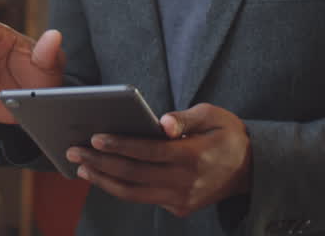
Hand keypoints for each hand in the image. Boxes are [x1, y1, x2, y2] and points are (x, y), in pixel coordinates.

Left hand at [65, 103, 250, 217]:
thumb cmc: (227, 134)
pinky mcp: (179, 208)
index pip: (148, 152)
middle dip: (99, 163)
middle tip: (73, 151)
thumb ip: (185, 117)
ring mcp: (181, 199)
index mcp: (193, 156)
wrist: (252, 169)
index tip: (94, 138)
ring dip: (104, 181)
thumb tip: (161, 122)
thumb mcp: (214, 115)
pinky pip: (144, 198)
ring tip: (81, 167)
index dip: (119, 145)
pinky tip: (103, 176)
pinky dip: (121, 188)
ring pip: (134, 193)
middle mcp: (185, 182)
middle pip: (133, 175)